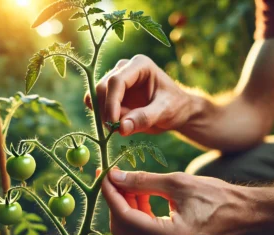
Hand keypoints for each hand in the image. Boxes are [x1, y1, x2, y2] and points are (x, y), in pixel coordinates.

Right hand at [84, 55, 200, 135]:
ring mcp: (115, 80)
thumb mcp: (165, 112)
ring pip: (96, 97)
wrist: (177, 110)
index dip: (112, 103)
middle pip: (102, 88)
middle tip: (119, 130)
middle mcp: (124, 68)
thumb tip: (121, 128)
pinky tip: (120, 124)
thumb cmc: (175, 106)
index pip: (116, 81)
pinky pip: (96, 105)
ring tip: (126, 126)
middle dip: (107, 111)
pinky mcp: (110, 93)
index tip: (114, 124)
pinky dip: (103, 117)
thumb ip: (144, 118)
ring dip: (105, 116)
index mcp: (140, 65)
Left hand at [100, 169, 254, 234]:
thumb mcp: (178, 183)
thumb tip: (115, 177)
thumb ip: (143, 181)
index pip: (125, 217)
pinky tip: (141, 192)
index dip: (111, 194)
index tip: (104, 173)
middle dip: (116, 199)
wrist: (242, 215)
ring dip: (125, 203)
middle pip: (123, 226)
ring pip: (130, 227)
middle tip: (115, 175)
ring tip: (130, 180)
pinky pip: (142, 229)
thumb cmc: (217, 198)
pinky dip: (137, 209)